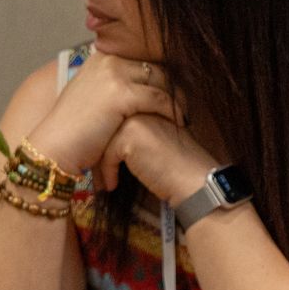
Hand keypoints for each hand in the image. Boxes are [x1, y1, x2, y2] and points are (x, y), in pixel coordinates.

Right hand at [23, 50, 178, 175]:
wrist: (53, 148)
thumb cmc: (72, 129)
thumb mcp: (91, 95)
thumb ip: (112, 82)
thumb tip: (139, 80)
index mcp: (101, 56)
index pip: (143, 57)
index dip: (162, 73)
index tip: (177, 87)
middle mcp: (108, 59)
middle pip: (156, 65)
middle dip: (173, 84)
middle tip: (186, 101)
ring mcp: (113, 74)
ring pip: (162, 80)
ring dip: (178, 98)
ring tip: (185, 113)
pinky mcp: (121, 94)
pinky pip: (160, 98)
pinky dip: (173, 110)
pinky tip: (180, 121)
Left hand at [96, 112, 219, 204]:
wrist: (192, 178)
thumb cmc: (176, 166)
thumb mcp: (154, 142)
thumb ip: (136, 132)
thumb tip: (105, 143)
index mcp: (150, 104)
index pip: (117, 119)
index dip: (108, 141)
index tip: (103, 164)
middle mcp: (142, 105)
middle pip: (107, 127)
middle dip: (99, 152)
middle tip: (96, 174)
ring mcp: (136, 117)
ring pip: (104, 139)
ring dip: (100, 163)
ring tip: (102, 181)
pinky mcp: (131, 134)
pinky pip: (107, 153)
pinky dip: (108, 171)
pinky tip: (113, 185)